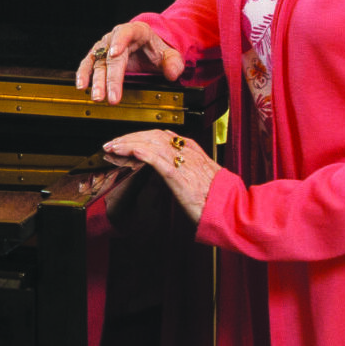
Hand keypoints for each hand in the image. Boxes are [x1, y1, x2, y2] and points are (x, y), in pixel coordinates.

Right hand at [76, 20, 183, 104]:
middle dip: (110, 78)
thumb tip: (172, 73)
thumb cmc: (155, 49)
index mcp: (135, 31)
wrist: (147, 48)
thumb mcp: (170, 54)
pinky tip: (82, 86)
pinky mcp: (98, 56)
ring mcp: (105, 47)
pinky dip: (84, 75)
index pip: (126, 33)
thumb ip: (173, 63)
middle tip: (112, 95)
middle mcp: (116, 37)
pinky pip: (88, 65)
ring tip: (96, 95)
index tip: (115, 53)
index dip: (119, 42)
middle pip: (111, 56)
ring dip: (96, 80)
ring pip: (97, 62)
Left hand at [101, 129, 216, 223]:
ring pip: (151, 144)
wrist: (232, 211)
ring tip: (112, 147)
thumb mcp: (204, 175)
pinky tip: (129, 151)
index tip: (125, 140)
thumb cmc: (220, 197)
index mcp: (192, 151)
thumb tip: (173, 158)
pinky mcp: (179, 176)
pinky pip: (157, 159)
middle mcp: (187, 152)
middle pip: (152, 135)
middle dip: (129, 137)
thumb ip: (189, 163)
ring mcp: (183, 163)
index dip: (139, 135)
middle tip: (112, 142)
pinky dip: (141, 152)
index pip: (160, 135)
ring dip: (128, 143)